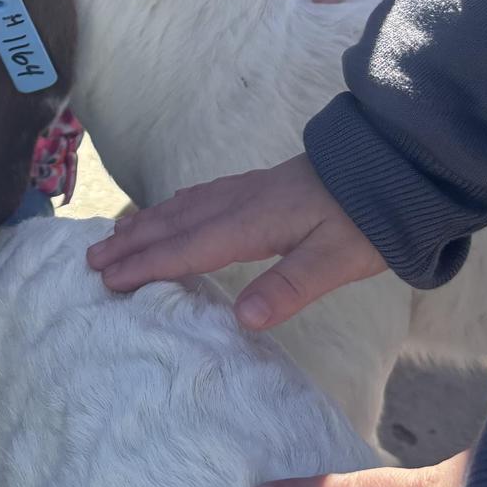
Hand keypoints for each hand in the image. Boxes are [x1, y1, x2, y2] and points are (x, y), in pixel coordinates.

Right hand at [88, 153, 384, 328]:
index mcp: (252, 222)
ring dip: (145, 223)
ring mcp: (248, 190)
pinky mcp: (259, 186)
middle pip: (173, 224)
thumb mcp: (337, 260)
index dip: (146, 266)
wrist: (396, 167)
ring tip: (113, 236)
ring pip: (182, 207)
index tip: (108, 281)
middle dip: (130, 242)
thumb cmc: (369, 219)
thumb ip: (289, 287)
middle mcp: (240, 202)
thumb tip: (242, 320)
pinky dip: (171, 208)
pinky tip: (169, 212)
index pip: (187, 249)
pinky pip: (199, 197)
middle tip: (90, 260)